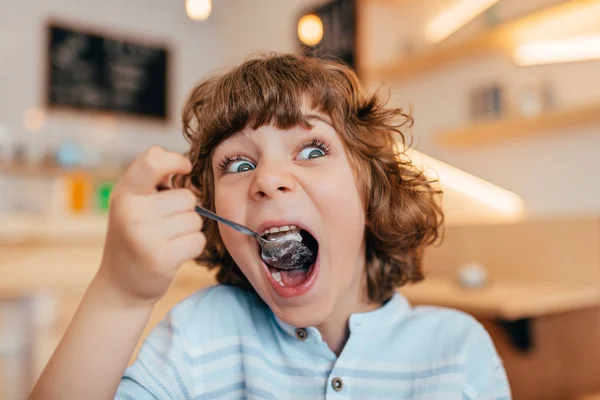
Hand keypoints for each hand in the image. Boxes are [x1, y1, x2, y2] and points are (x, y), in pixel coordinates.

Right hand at [97, 146, 204, 306]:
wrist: (120, 285)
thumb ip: (152, 180)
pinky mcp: (162, 258)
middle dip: (185, 210)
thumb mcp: (131, 204)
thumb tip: (182, 162)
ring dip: (189, 230)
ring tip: (168, 240)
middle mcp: (133, 213)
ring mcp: (146, 236)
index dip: (176, 161)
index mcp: (125, 194)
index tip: (184, 168)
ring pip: (195, 219)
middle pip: (187, 197)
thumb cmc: (133, 237)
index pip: (153, 161)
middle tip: (165, 225)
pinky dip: (193, 246)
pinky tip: (175, 253)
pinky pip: (198, 240)